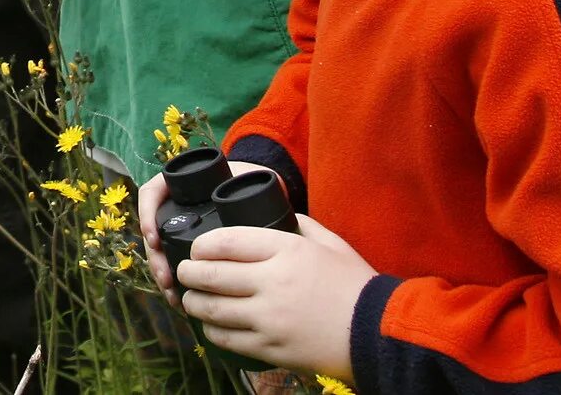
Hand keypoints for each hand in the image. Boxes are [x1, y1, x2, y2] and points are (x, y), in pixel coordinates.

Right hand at [138, 158, 275, 298]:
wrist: (251, 191)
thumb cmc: (245, 180)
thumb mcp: (245, 175)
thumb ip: (252, 179)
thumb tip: (271, 187)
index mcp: (181, 184)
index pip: (153, 193)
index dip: (147, 214)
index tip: (155, 238)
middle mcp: (174, 206)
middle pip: (153, 230)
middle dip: (155, 257)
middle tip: (165, 277)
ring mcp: (179, 227)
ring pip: (159, 251)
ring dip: (161, 273)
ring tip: (172, 294)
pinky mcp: (186, 247)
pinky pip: (171, 263)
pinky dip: (172, 281)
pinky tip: (178, 298)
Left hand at [175, 215, 373, 381]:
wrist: (377, 334)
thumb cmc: (354, 284)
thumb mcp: (329, 242)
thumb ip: (297, 224)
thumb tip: (275, 212)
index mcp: (285, 251)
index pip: (225, 241)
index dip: (201, 245)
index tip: (196, 249)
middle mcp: (272, 283)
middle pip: (210, 276)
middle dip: (188, 273)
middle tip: (184, 273)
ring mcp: (270, 319)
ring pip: (212, 310)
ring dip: (193, 303)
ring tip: (190, 299)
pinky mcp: (272, 349)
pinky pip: (228, 340)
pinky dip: (212, 331)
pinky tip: (210, 325)